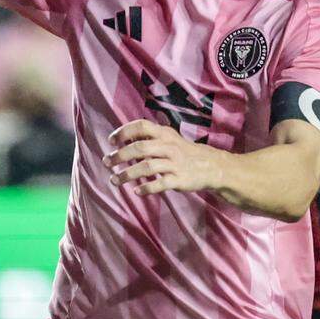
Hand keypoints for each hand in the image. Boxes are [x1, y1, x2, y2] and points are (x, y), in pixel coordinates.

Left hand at [103, 120, 220, 194]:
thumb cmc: (184, 152)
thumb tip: (124, 138)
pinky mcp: (179, 179)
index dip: (124, 132)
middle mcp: (169, 146)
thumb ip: (150, 137)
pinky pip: (160, 184)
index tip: (111, 141)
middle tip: (107, 162)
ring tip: (114, 180)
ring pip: (147, 167)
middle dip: (120, 155)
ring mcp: (175, 163)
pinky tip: (136, 192)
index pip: (141, 126)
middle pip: (140, 148)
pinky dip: (146, 189)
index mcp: (165, 134)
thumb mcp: (170, 138)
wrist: (212, 166)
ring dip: (127, 174)